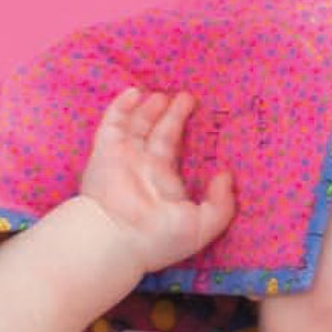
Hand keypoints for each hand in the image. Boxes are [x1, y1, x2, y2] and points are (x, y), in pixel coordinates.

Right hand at [79, 87, 236, 269]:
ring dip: (148, 109)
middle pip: (159, 133)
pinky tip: (134, 92)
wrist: (116, 238)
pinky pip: (112, 123)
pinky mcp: (105, 151)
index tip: (199, 116)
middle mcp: (144, 168)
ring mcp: (123, 158)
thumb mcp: (202, 225)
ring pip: (136, 125)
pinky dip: (121, 107)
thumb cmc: (159, 236)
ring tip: (161, 95)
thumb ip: (221, 204)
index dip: (185, 132)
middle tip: (186, 97)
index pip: (175, 150)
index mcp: (165, 182)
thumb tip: (226, 177)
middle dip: (171, 115)